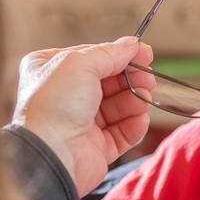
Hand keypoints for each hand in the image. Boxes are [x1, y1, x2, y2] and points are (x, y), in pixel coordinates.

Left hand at [14, 36, 154, 194]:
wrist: (50, 154)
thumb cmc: (54, 106)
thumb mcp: (81, 64)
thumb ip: (110, 53)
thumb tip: (132, 44)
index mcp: (51, 71)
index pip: (92, 58)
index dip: (120, 55)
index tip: (145, 53)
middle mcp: (64, 97)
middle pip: (108, 82)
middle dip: (131, 78)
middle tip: (149, 77)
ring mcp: (80, 123)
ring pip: (117, 107)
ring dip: (135, 100)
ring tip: (144, 98)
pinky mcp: (95, 148)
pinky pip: (121, 133)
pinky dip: (134, 125)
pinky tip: (140, 119)